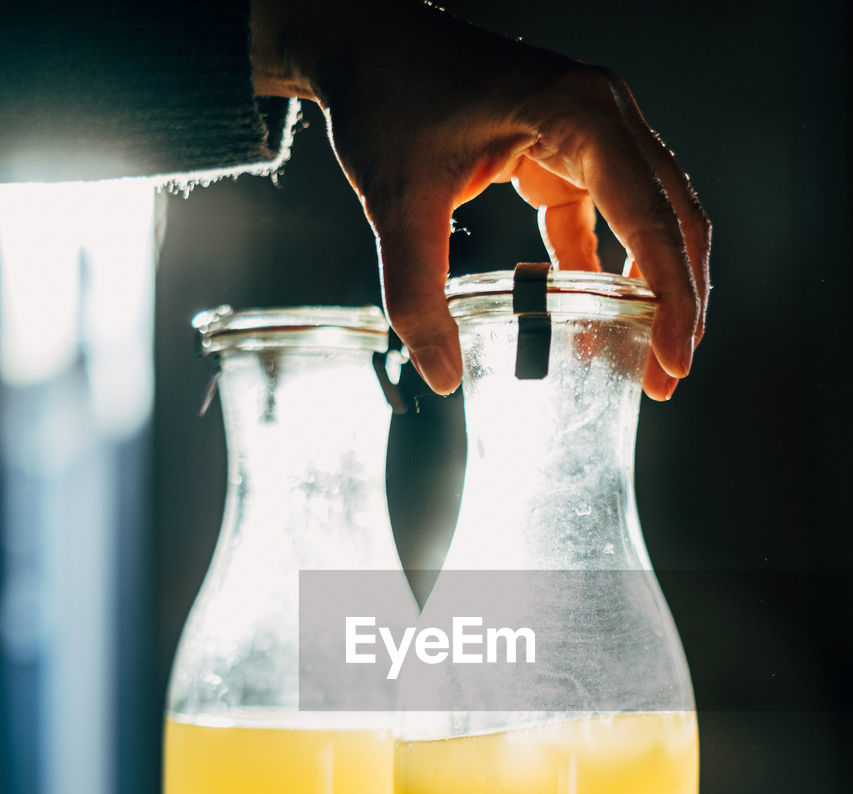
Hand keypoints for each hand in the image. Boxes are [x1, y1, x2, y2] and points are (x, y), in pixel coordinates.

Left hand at [251, 0, 710, 398]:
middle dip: (678, 301)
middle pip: (672, 218)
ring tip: (650, 356)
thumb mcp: (398, 205)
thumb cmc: (387, 98)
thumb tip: (442, 373)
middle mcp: (604, 113)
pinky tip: (604, 319)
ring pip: (654, 217)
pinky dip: (613, 269)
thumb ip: (417, 293)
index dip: (670, 295)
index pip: (649, 217)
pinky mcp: (571, 148)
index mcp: (580, 114)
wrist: (368, 43)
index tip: (674, 358)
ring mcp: (594, 129)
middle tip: (669, 376)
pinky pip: (612, 215)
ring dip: (656, 287)